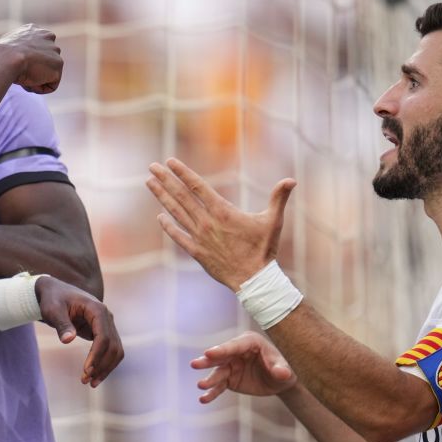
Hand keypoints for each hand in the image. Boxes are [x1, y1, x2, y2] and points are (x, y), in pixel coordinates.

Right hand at [0, 23, 61, 93]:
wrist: (6, 58)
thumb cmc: (0, 57)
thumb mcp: (5, 50)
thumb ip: (15, 52)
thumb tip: (13, 60)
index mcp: (34, 30)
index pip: (35, 52)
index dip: (25, 63)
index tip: (16, 64)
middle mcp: (48, 37)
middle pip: (42, 64)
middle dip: (33, 71)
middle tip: (18, 72)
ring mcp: (55, 51)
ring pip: (46, 74)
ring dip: (35, 80)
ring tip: (23, 76)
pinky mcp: (58, 65)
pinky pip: (50, 85)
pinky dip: (39, 88)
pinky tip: (29, 82)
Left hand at [35, 275, 122, 386]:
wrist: (54, 291)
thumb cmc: (52, 299)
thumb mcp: (52, 310)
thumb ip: (61, 324)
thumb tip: (68, 340)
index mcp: (97, 309)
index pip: (103, 337)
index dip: (96, 356)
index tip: (85, 371)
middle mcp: (107, 316)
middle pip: (113, 346)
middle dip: (102, 365)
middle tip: (86, 381)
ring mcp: (107, 324)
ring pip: (115, 350)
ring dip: (106, 368)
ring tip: (90, 382)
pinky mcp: (103, 331)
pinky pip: (109, 350)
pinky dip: (104, 363)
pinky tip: (94, 375)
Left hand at [145, 158, 295, 290]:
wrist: (254, 280)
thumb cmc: (264, 249)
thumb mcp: (273, 221)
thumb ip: (279, 198)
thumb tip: (292, 180)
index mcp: (222, 211)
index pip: (198, 186)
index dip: (183, 173)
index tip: (170, 162)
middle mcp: (207, 222)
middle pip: (181, 196)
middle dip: (165, 180)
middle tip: (152, 167)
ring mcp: (199, 237)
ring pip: (176, 212)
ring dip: (161, 197)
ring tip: (149, 183)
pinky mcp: (196, 252)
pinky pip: (178, 236)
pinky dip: (168, 226)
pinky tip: (159, 217)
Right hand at [190, 331, 296, 403]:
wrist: (282, 381)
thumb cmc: (287, 368)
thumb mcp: (287, 368)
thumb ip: (282, 369)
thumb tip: (281, 372)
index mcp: (250, 342)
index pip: (234, 345)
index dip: (222, 350)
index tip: (208, 353)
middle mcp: (237, 352)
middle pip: (220, 356)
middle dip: (208, 361)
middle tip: (195, 364)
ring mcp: (231, 365)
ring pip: (217, 371)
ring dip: (209, 379)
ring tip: (201, 385)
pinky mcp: (229, 378)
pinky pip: (219, 386)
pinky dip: (212, 392)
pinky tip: (204, 399)